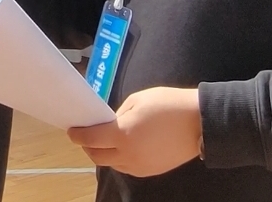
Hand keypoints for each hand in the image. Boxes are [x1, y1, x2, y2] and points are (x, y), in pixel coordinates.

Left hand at [68, 87, 201, 177]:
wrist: (200, 123)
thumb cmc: (168, 105)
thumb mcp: (137, 100)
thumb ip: (118, 114)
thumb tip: (109, 124)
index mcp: (122, 134)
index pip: (90, 139)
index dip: (77, 135)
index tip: (71, 131)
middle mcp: (128, 154)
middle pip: (97, 156)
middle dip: (87, 146)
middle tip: (85, 135)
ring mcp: (140, 166)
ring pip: (111, 164)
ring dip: (103, 153)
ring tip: (104, 141)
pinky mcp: (151, 171)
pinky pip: (126, 168)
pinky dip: (118, 159)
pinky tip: (121, 148)